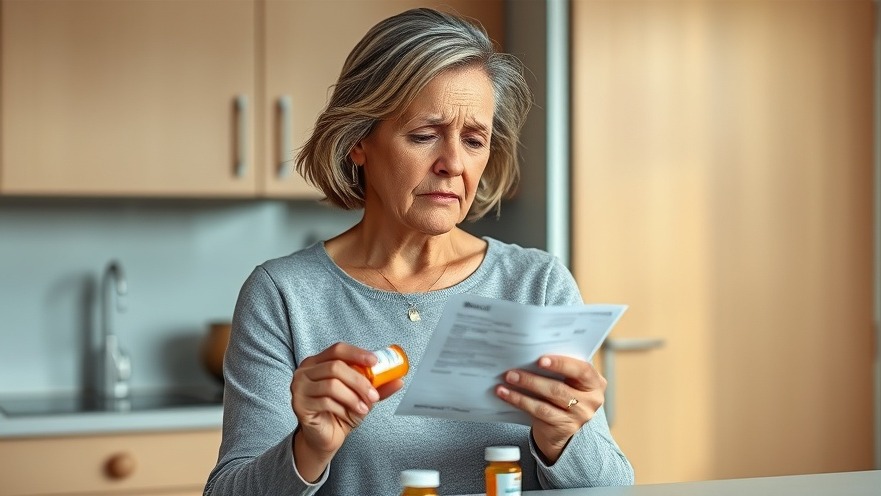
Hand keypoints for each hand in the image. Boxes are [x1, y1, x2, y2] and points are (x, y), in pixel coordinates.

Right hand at [291, 342, 402, 479]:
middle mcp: (305, 370)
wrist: (325, 437)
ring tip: (364, 408)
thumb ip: (377, 387)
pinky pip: (325, 401)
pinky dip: (342, 408)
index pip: (338, 349)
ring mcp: (299, 387)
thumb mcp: (362, 397)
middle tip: (374, 395)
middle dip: (359, 381)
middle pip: (336, 366)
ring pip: (331, 385)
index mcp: (319, 361)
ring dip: (353, 397)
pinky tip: (348, 414)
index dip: (357, 353)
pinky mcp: (299, 404)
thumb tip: (399, 379)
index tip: (375, 362)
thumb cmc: (341, 411)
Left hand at [495, 355, 606, 463]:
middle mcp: (591, 401)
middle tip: (512, 372)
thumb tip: (531, 351)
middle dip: (532, 379)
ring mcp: (578, 417)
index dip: (561, 364)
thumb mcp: (570, 379)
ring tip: (508, 380)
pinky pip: (539, 413)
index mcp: (595, 383)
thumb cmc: (565, 392)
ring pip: (547, 402)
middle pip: (559, 389)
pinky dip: (520, 402)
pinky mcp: (563, 428)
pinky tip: (506, 394)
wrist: (565, 426)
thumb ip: (561, 367)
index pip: (582, 370)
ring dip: (523, 391)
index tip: (540, 360)